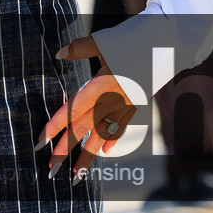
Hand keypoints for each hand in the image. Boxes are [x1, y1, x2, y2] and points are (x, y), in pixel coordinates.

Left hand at [37, 37, 138, 178]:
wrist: (170, 44)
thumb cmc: (137, 39)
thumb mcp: (105, 40)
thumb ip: (80, 49)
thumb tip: (60, 53)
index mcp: (101, 84)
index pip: (73, 109)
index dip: (56, 126)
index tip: (42, 141)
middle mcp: (112, 99)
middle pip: (84, 127)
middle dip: (66, 149)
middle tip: (51, 169)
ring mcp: (126, 104)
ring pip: (103, 133)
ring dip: (88, 155)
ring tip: (77, 174)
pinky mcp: (136, 103)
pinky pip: (122, 125)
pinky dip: (113, 138)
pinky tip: (106, 151)